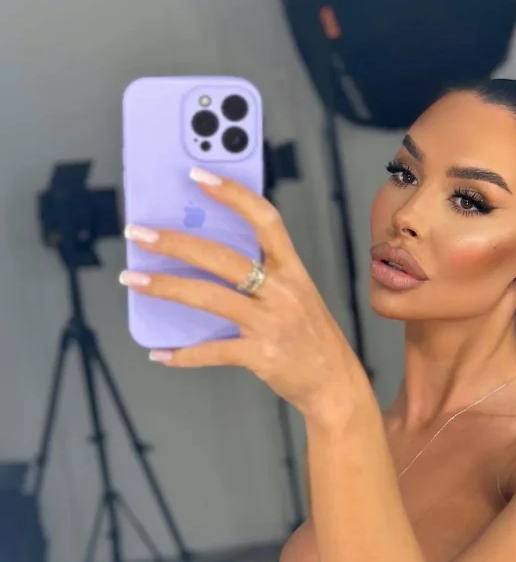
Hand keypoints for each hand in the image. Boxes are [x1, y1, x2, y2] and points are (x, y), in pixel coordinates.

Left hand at [120, 168, 365, 421]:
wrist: (335, 385)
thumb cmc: (312, 338)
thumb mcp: (298, 297)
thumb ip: (263, 277)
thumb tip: (205, 259)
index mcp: (293, 270)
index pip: (265, 220)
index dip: (233, 195)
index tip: (198, 177)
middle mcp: (283, 291)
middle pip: (222, 257)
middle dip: (175, 242)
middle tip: (139, 233)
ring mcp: (271, 323)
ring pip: (209, 297)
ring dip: (166, 287)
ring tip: (133, 279)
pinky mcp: (260, 355)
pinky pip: (213, 351)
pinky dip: (183, 354)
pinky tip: (160, 353)